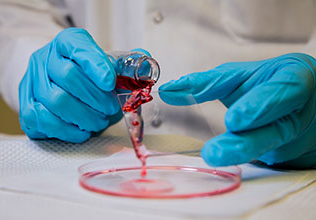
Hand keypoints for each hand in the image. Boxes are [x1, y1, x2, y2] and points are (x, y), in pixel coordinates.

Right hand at [19, 28, 120, 142]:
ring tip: (98, 122)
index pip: (78, 48)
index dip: (95, 65)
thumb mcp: (106, 66)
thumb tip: (146, 68)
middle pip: (68, 76)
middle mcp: (45, 59)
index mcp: (66, 43)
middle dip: (95, 98)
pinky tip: (81, 131)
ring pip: (56, 101)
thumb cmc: (86, 77)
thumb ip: (125, 67)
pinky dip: (67, 130)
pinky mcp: (26, 108)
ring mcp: (32, 84)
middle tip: (110, 108)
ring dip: (84, 116)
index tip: (110, 82)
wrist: (57, 83)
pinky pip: (43, 120)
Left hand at [160, 53, 315, 167]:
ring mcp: (295, 138)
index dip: (260, 106)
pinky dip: (243, 159)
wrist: (304, 97)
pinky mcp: (288, 156)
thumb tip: (169, 91)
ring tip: (212, 156)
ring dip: (240, 155)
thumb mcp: (242, 74)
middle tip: (213, 152)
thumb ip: (209, 83)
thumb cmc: (268, 81)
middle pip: (275, 130)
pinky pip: (265, 158)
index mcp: (295, 80)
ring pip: (269, 149)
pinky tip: (225, 160)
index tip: (232, 120)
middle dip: (244, 142)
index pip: (282, 92)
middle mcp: (297, 113)